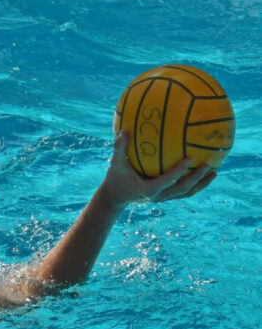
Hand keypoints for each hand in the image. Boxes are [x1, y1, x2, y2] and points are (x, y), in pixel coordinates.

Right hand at [101, 130, 216, 207]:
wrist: (115, 196)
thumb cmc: (116, 178)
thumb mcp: (115, 164)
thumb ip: (120, 148)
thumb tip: (124, 130)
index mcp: (148, 189)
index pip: (167, 180)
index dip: (179, 171)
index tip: (190, 158)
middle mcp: (158, 196)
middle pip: (182, 188)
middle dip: (197, 178)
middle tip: (208, 165)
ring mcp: (163, 198)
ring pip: (186, 192)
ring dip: (201, 184)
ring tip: (214, 173)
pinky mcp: (166, 197)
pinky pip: (184, 192)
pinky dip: (196, 185)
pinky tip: (204, 175)